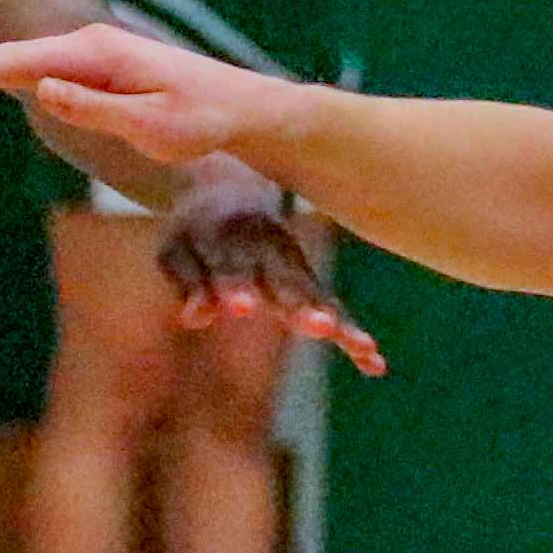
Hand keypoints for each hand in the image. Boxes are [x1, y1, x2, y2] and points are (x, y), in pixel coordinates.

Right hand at [0, 21, 277, 164]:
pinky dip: (11, 71)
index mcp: (98, 55)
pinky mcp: (105, 68)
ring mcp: (98, 54)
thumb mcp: (151, 125)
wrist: (245, 108)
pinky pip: (46, 67)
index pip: (20, 62)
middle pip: (15, 53)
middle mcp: (93, 45)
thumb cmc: (203, 122)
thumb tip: (41, 88)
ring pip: (27, 59)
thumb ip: (95, 108)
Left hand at [159, 177, 386, 375]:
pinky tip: (374, 364)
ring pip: (318, 297)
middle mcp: (270, 252)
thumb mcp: (178, 250)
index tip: (238, 307)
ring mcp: (295, 266)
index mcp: (231, 239)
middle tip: (319, 327)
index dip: (235, 286)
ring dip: (339, 321)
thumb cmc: (197, 231)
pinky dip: (353, 333)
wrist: (230, 188)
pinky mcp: (310, 283)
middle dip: (301, 305)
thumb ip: (188, 282)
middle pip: (287, 282)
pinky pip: (334, 309)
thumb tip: (194, 319)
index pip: (232, 267)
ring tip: (362, 346)